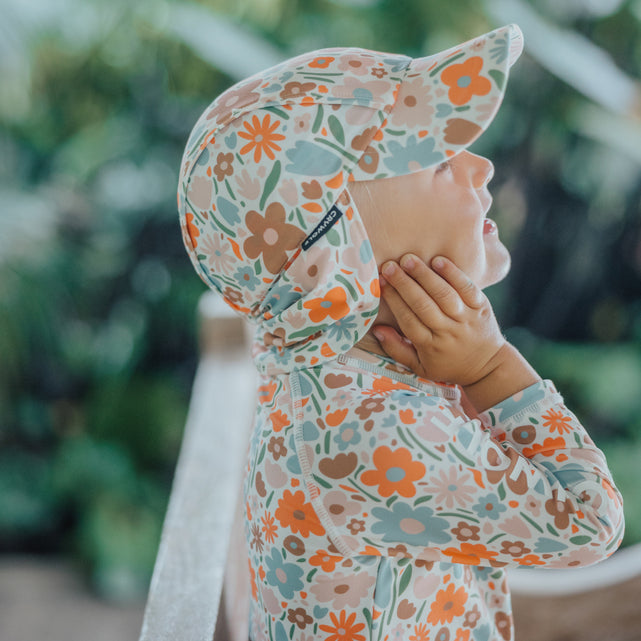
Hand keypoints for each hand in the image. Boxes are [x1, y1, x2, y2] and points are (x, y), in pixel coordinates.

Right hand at [372, 254, 506, 385]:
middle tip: (389, 266)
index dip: (393, 300)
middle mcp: (448, 331)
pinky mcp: (481, 306)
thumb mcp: (420, 367)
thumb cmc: (448, 365)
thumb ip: (396, 349)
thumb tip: (376, 328)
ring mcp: (466, 318)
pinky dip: (453, 273)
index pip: (407, 319)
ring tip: (408, 259)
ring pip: (443, 294)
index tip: (380, 283)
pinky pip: (467, 287)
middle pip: (422, 304)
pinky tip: (438, 260)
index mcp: (430, 346)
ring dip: (424, 275)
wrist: (488, 366)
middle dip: (404, 284)